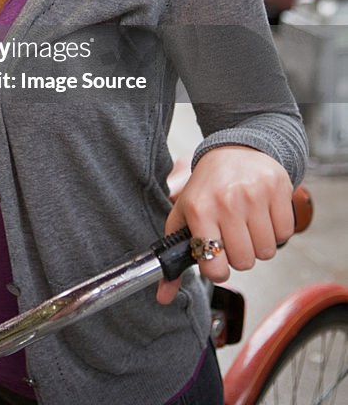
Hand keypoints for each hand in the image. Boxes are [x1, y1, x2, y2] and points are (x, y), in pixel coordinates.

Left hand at [157, 145, 294, 305]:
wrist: (233, 149)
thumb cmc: (207, 188)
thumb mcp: (184, 216)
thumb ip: (172, 260)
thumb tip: (163, 298)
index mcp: (199, 209)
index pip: (214, 268)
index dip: (216, 269)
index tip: (215, 257)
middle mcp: (226, 201)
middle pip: (244, 263)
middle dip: (238, 255)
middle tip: (232, 234)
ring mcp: (254, 194)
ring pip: (266, 252)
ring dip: (258, 244)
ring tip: (246, 223)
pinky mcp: (277, 188)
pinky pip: (285, 234)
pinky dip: (275, 231)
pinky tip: (262, 214)